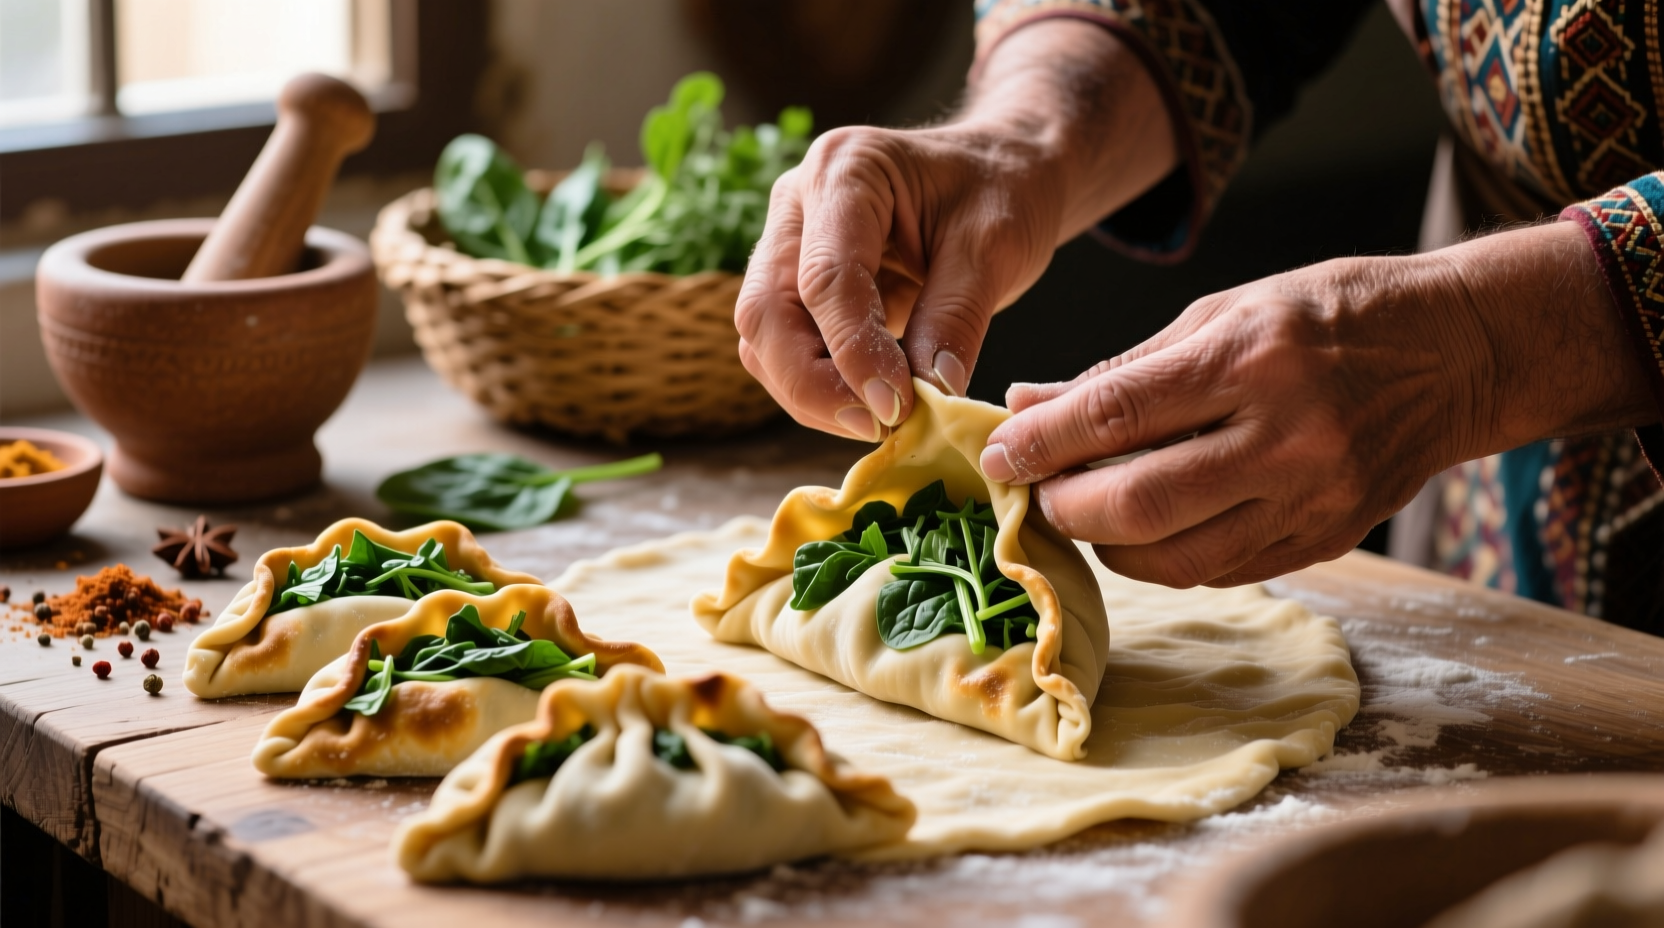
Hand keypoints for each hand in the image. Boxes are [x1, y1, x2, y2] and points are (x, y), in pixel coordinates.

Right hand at [736, 125, 1065, 440]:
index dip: (853, 351)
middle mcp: (797, 204)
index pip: (824, 277)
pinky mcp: (796, 284)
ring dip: (811, 394)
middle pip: (766, 312)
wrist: (1001, 170)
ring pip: (763, 339)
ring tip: (880, 421)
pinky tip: (870, 405)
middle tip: (877, 426)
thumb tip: (928, 397)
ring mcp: (788, 244)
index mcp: (845, 170)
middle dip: (812, 383)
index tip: (896, 407)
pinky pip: (784, 348)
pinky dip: (820, 387)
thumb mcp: (996, 248)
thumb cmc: (1002, 191)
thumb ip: (955, 318)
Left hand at [981, 222, 1654, 586]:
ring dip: (1107, 545)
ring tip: (1084, 514)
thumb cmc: (1330, 315)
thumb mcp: (1224, 311)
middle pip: (1139, 502)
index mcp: (1251, 358)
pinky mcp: (1326, 540)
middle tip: (1035, 496)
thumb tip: (1027, 405)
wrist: (1458, 353)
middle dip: (1065, 508)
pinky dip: (1163, 558)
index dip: (1041, 444)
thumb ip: (1122, 369)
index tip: (997, 456)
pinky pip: (1218, 571)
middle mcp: (1285, 435)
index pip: (1116, 415)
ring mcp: (1311, 498)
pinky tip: (1144, 531)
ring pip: (1174, 556)